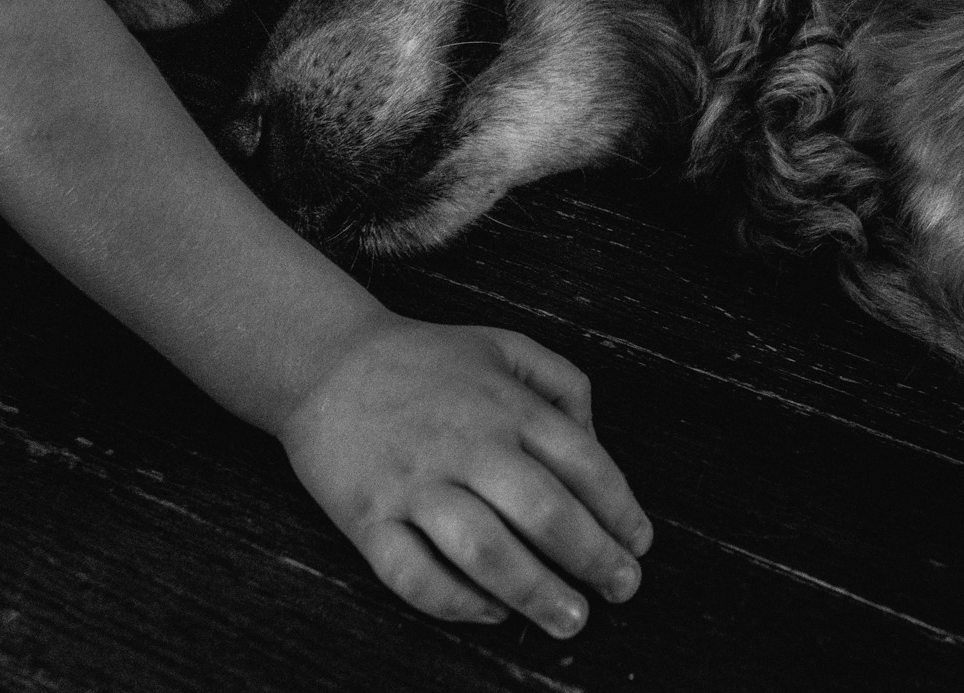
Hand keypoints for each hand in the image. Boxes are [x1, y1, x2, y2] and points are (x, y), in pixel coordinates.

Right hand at [281, 313, 654, 635]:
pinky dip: (457, 603)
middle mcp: (466, 443)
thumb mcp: (505, 345)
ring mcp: (414, 483)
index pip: (583, 463)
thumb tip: (600, 441)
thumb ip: (562, 383)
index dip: (621, 511)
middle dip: (594, 559)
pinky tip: (492, 612)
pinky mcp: (368, 517)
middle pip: (544, 512)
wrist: (325, 361)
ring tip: (571, 619)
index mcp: (506, 403)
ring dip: (535, 592)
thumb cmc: (426, 359)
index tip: (638, 544)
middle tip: (622, 589)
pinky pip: (414, 574)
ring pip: (485, 551)